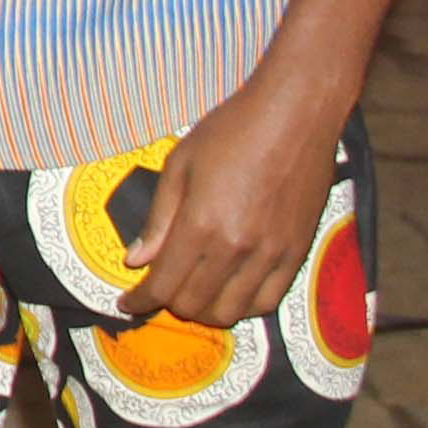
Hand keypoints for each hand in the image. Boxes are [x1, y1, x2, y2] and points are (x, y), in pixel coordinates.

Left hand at [128, 82, 343, 327]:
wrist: (296, 115)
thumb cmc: (231, 130)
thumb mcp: (180, 165)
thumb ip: (158, 219)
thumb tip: (135, 260)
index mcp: (200, 225)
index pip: (163, 285)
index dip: (140, 300)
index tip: (128, 302)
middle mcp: (236, 247)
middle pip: (194, 304)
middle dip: (168, 303)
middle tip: (161, 288)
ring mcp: (271, 254)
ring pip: (231, 312)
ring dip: (205, 310)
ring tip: (195, 293)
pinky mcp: (298, 252)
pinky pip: (269, 302)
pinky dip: (244, 306)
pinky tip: (231, 291)